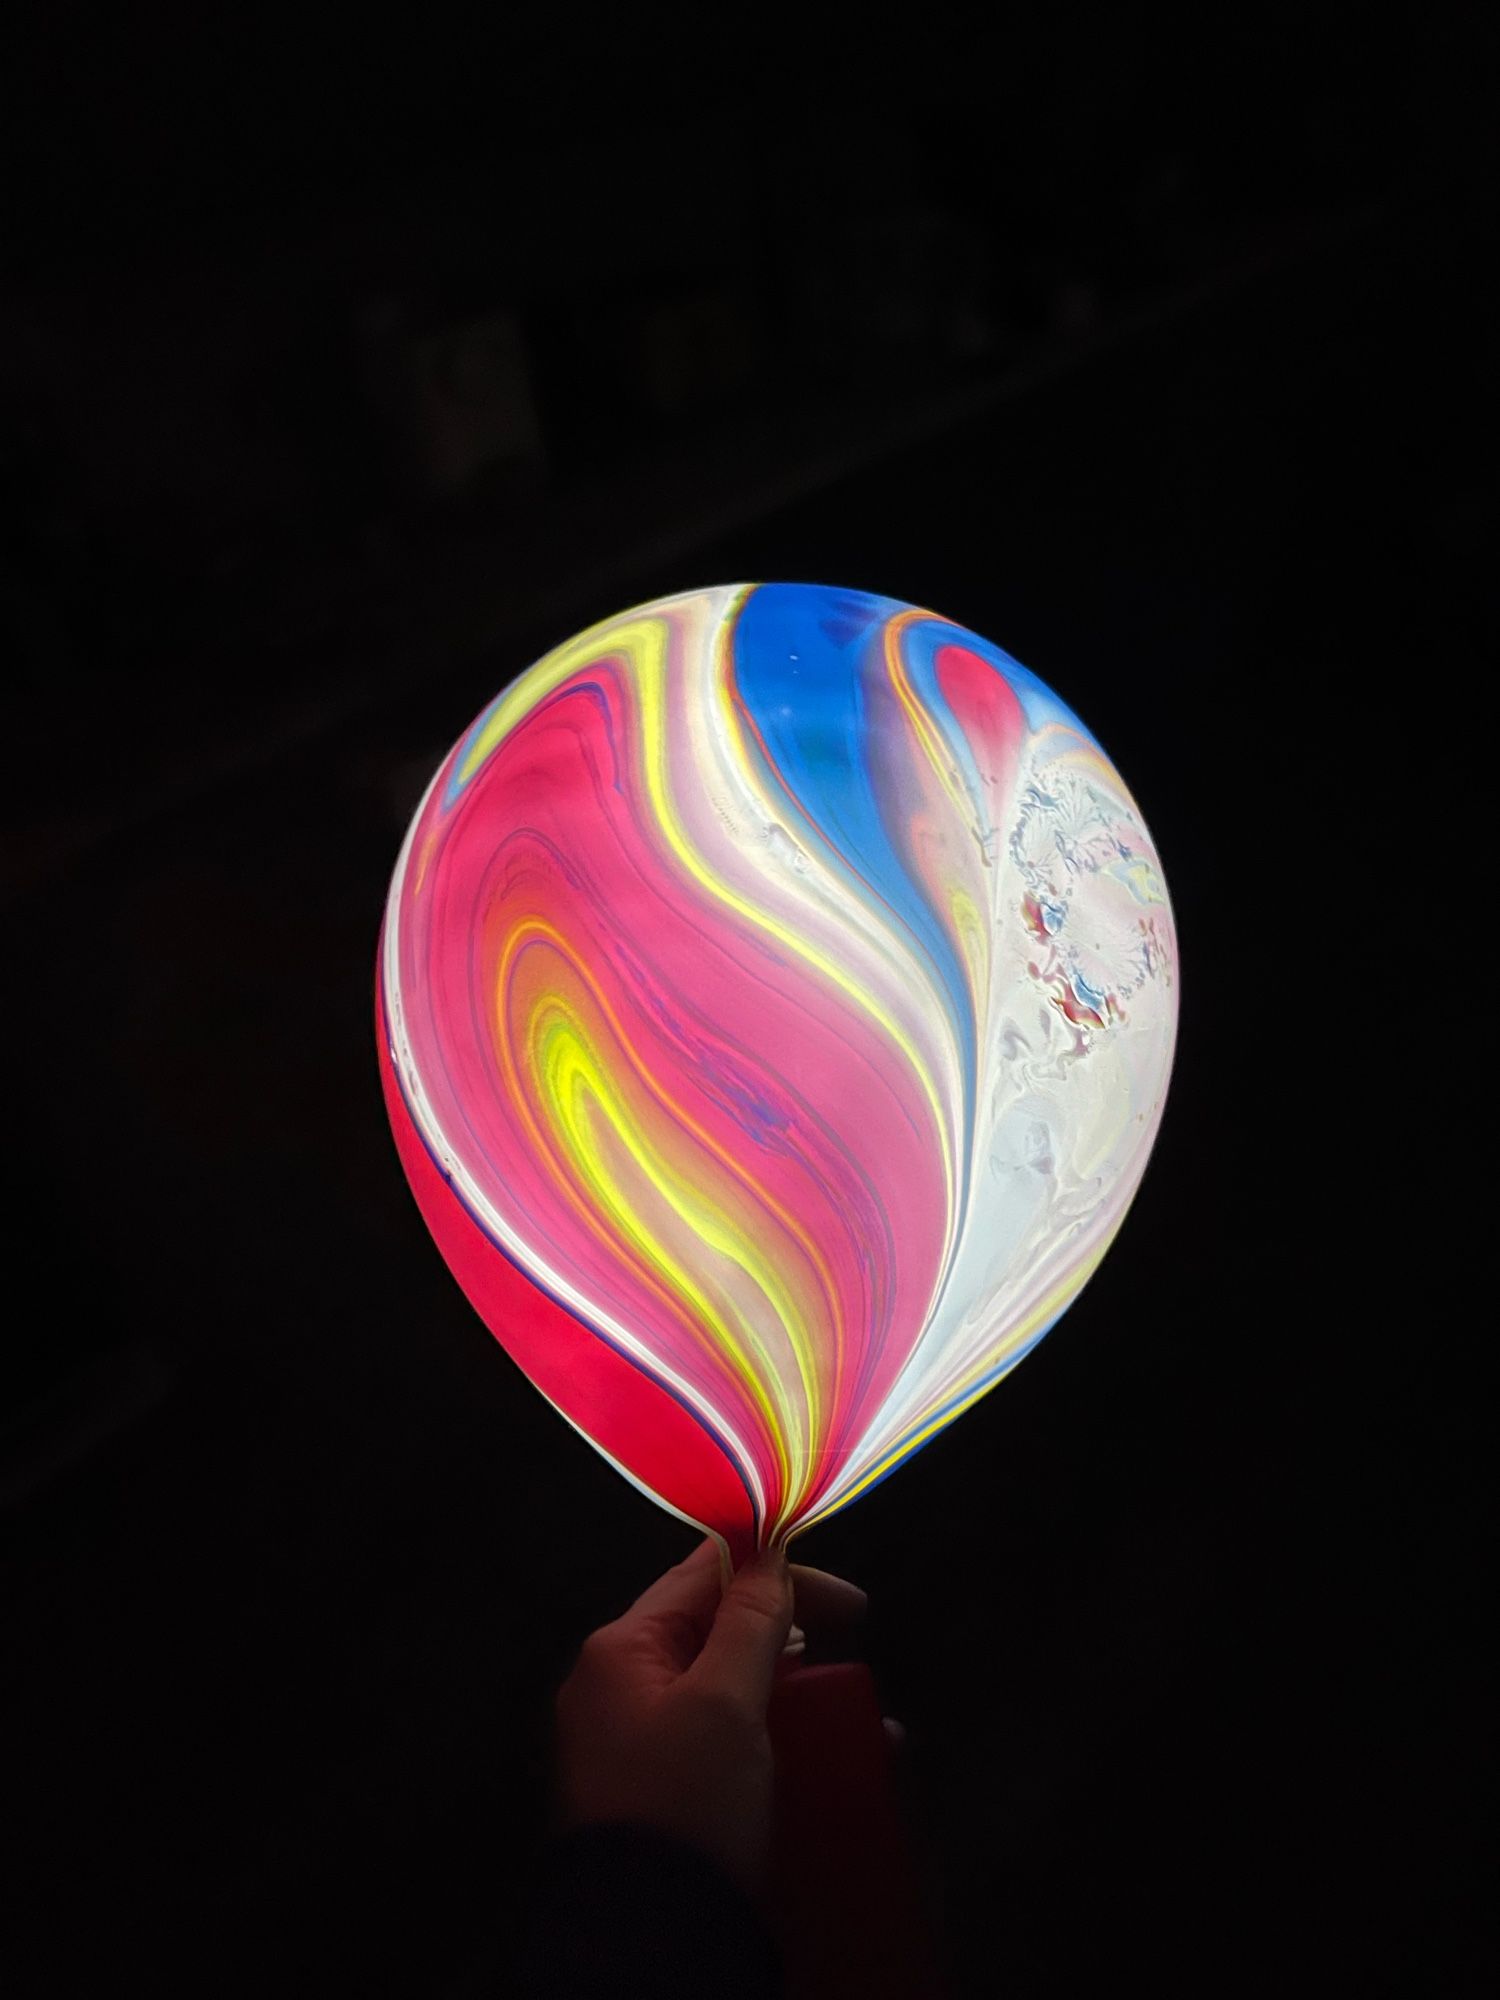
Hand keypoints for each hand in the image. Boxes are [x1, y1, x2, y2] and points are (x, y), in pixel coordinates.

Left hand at [553, 1538, 866, 1892]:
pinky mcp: (659, 1793)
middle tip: (851, 1648)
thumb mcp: (725, 1703)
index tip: (848, 1601)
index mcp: (621, 1650)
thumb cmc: (684, 1804)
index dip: (777, 1572)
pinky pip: (724, 1742)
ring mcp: (636, 1743)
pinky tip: (825, 1759)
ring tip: (852, 1713)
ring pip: (725, 1688)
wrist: (646, 1944)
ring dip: (790, 1689)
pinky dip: (774, 1738)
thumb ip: (751, 1621)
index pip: (703, 1576)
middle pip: (714, 1630)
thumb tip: (769, 1551)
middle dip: (790, 1635)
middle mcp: (618, 1687)